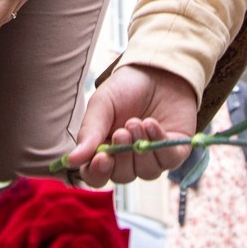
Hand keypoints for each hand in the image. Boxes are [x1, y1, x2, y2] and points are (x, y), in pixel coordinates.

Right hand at [66, 64, 199, 186]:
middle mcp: (129, 159)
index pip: (97, 175)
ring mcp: (153, 157)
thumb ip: (89, 132)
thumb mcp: (102, 104)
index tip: (102, 158)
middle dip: (122, 155)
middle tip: (122, 131)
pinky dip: (159, 143)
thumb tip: (72, 159)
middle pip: (122, 176)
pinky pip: (167, 160)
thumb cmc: (126, 88)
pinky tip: (152, 124)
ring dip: (140, 148)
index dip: (98, 172)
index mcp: (105, 150)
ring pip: (146, 172)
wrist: (157, 70)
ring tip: (138, 121)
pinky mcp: (174, 152)